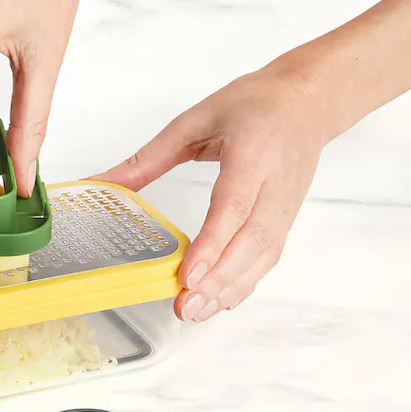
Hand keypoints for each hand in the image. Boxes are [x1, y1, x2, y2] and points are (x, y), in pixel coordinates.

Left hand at [95, 66, 328, 321]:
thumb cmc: (253, 104)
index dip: (212, 244)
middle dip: (218, 278)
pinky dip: (246, 282)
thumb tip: (101, 183)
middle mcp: (274, 184)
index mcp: (252, 153)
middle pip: (251, 240)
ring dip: (231, 288)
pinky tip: (221, 300)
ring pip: (263, 254)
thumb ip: (147, 158)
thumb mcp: (194, 120)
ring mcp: (285, 204)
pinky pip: (269, 256)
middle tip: (185, 306)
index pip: (232, 207)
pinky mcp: (287, 217)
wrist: (309, 99)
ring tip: (197, 312)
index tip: (188, 275)